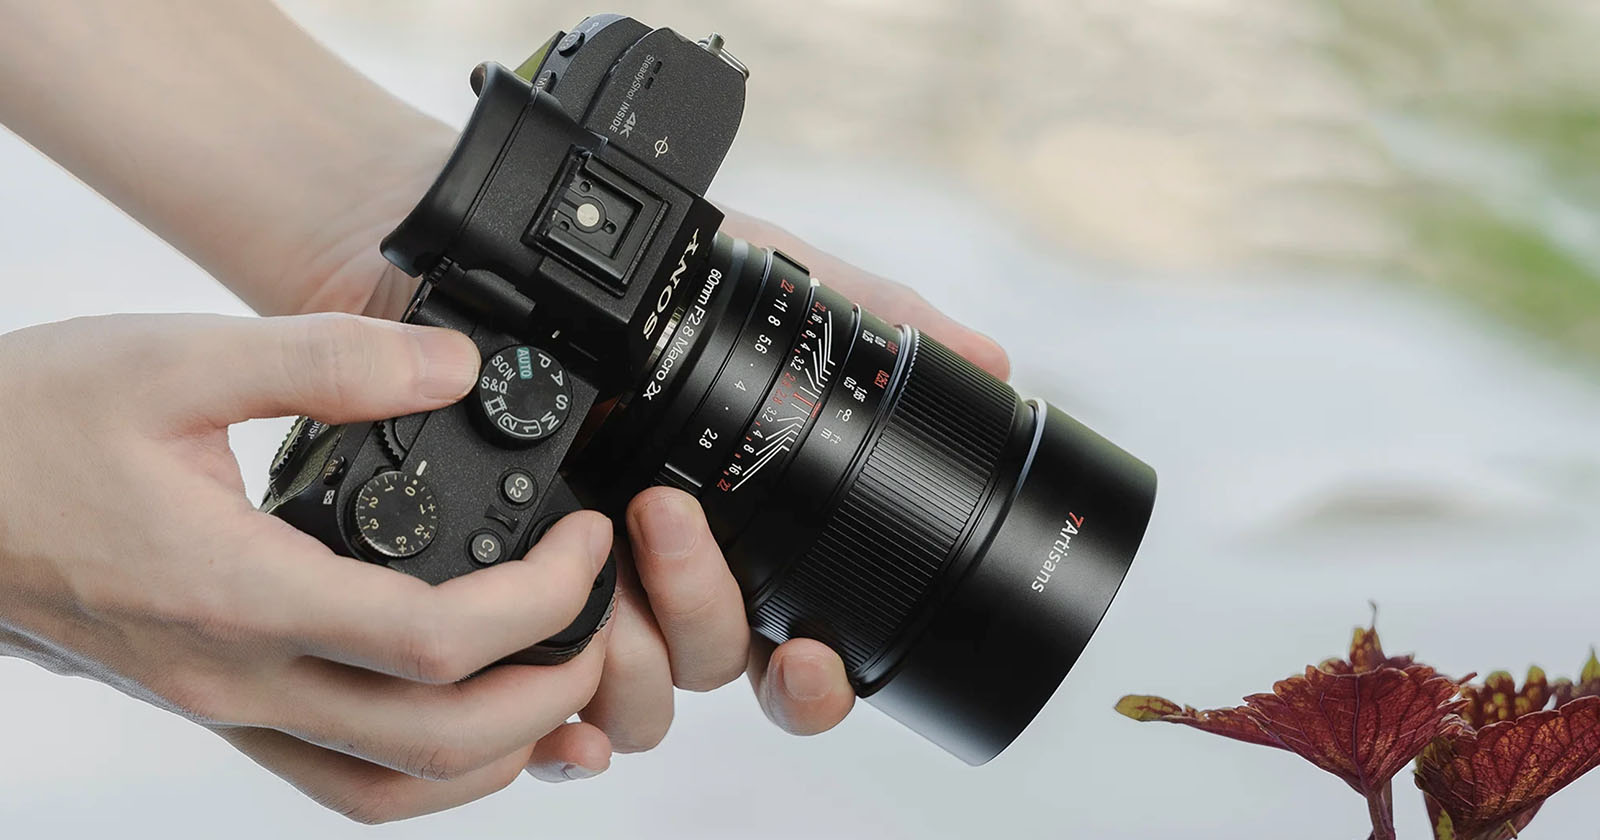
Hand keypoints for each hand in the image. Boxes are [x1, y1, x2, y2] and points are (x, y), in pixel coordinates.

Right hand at [0, 313, 614, 821]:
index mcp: (239, 592)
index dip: (542, 600)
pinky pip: (339, 776)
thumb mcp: (178, 359)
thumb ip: (329, 359)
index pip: (435, 642)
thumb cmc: (31, 426)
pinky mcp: (217, 705)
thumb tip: (456, 364)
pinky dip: (423, 766)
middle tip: (598, 617)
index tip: (585, 539)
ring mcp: (225, 707)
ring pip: (390, 789)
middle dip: (548, 689)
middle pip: (437, 743)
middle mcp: (238, 676)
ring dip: (496, 755)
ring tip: (559, 683)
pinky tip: (464, 710)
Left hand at [277, 184, 1012, 752]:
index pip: (799, 660)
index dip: (814, 686)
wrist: (518, 270)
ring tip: (605, 537)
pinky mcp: (518, 609)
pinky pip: (546, 713)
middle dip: (703, 608)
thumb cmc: (653, 292)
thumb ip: (883, 323)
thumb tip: (992, 360)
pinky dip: (555, 712)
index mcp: (749, 552)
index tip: (806, 653)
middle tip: (663, 514)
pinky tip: (552, 664)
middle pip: (719, 671)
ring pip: (640, 699)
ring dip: (632, 637)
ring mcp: (599, 605)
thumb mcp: (775, 290)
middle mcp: (678, 594)